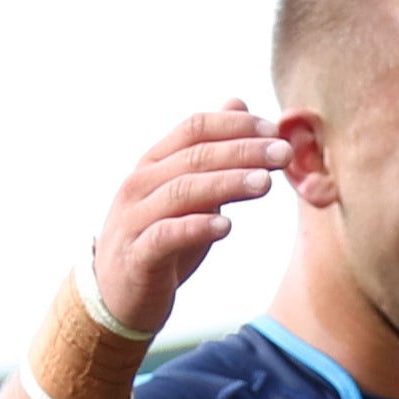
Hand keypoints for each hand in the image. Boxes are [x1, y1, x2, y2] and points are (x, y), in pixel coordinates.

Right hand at [86, 102, 288, 339]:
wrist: (116, 295)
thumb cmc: (158, 238)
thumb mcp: (187, 191)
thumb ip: (211, 151)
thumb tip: (238, 103)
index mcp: (155, 163)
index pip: (194, 129)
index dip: (235, 125)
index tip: (274, 129)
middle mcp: (141, 184)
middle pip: (195, 157)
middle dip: (243, 152)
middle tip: (283, 153)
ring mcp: (135, 219)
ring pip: (183, 192)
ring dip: (227, 184)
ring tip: (266, 183)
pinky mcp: (137, 256)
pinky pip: (166, 236)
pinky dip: (196, 228)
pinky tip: (226, 225)